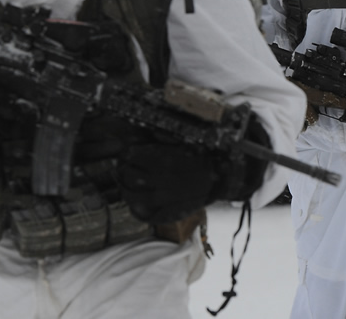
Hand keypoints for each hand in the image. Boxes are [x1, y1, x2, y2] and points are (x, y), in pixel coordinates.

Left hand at [117, 114, 270, 223]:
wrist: (222, 174)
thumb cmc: (204, 154)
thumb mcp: (184, 137)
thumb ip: (163, 134)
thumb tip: (146, 130)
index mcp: (161, 157)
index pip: (130, 155)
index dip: (126, 153)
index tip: (127, 153)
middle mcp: (160, 178)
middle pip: (128, 176)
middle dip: (123, 171)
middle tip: (124, 168)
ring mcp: (164, 196)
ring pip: (133, 196)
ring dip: (126, 190)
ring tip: (127, 186)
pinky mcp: (171, 211)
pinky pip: (148, 215)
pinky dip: (139, 211)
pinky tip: (137, 205)